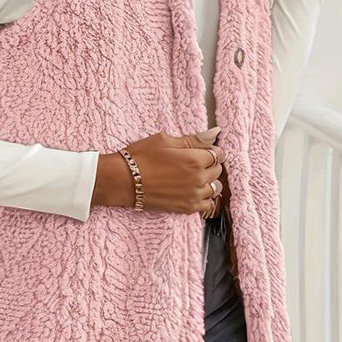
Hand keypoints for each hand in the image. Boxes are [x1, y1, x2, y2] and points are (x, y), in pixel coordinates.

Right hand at [91, 127, 224, 214]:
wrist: (122, 181)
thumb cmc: (140, 157)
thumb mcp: (165, 140)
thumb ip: (193, 139)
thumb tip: (215, 133)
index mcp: (194, 159)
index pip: (218, 154)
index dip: (211, 150)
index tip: (202, 150)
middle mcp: (198, 178)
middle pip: (217, 170)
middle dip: (209, 164)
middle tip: (193, 162)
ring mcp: (193, 195)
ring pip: (215, 188)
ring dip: (208, 181)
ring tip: (193, 177)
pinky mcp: (186, 208)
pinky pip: (207, 205)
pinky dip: (204, 198)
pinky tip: (192, 192)